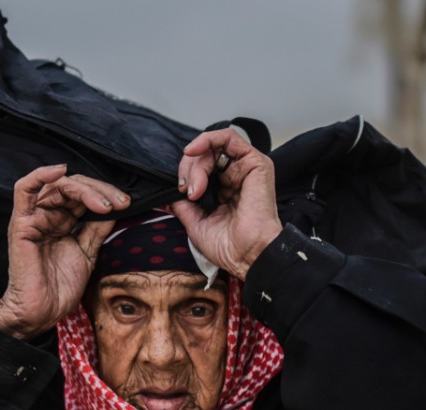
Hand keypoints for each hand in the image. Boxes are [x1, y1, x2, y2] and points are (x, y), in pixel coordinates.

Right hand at [0, 165, 129, 339]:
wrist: (42, 311)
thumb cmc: (61, 287)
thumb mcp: (88, 252)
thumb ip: (98, 228)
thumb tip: (116, 207)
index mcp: (63, 220)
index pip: (84, 194)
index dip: (106, 194)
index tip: (127, 203)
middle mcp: (48, 215)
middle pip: (74, 187)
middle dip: (100, 190)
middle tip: (120, 202)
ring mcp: (34, 217)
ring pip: (57, 185)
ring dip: (85, 189)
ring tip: (104, 204)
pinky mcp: (22, 222)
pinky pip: (23, 189)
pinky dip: (40, 175)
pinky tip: (60, 171)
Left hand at [169, 128, 282, 280]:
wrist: (247, 256)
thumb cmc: (229, 247)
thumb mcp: (195, 223)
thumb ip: (183, 205)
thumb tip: (169, 193)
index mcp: (226, 190)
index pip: (202, 167)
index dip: (186, 173)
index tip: (180, 191)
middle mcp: (237, 177)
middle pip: (206, 155)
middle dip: (188, 168)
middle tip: (185, 189)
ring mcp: (246, 169)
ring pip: (214, 146)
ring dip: (196, 161)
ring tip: (193, 185)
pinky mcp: (256, 163)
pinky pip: (229, 137)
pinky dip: (208, 140)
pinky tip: (194, 153)